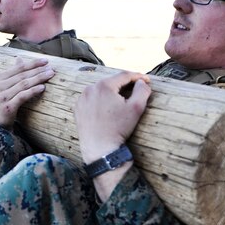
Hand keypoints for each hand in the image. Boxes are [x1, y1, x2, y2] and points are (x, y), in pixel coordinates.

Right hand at [0, 57, 53, 127]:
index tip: (45, 61)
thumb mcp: (2, 88)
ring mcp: (2, 97)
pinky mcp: (7, 107)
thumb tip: (19, 58)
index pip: (18, 68)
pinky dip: (33, 91)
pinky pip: (22, 96)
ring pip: (23, 84)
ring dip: (38, 78)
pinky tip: (42, 88)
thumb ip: (11, 75)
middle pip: (22, 75)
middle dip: (38, 70)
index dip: (32, 63)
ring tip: (50, 75)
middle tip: (51, 68)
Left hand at [76, 71, 150, 198]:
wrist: (100, 149)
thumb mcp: (136, 108)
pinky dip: (101, 100)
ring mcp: (82, 99)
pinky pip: (92, 99)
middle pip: (111, 82)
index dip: (138, 76)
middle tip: (136, 88)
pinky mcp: (78, 108)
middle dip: (124, 84)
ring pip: (101, 90)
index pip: (124, 75)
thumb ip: (142, 90)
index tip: (147, 80)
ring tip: (122, 99)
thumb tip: (141, 82)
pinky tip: (108, 108)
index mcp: (104, 86)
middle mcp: (90, 89)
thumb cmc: (118, 128)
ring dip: (112, 92)